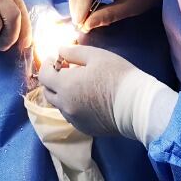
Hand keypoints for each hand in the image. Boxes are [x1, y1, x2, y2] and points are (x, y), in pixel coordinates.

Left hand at [38, 44, 177, 143]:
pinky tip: (87, 98)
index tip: (55, 59)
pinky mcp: (84, 128)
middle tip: (66, 70)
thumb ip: (73, 52)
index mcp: (65, 86)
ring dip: (62, 93)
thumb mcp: (96, 56)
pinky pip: (71, 115)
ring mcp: (74, 119)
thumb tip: (59, 51)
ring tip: (79, 84)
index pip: (43, 76)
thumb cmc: (117, 76)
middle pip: (47, 92)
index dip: (47, 64)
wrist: (137, 105)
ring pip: (59, 105)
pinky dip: (72, 105)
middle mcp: (65, 105)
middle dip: (52, 79)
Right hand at [69, 0, 163, 31]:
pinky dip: (82, 1)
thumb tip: (86, 25)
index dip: (80, 6)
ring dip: (77, 5)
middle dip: (76, 7)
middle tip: (81, 27)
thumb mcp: (131, 7)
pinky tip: (87, 13)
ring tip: (84, 22)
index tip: (80, 24)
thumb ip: (108, 15)